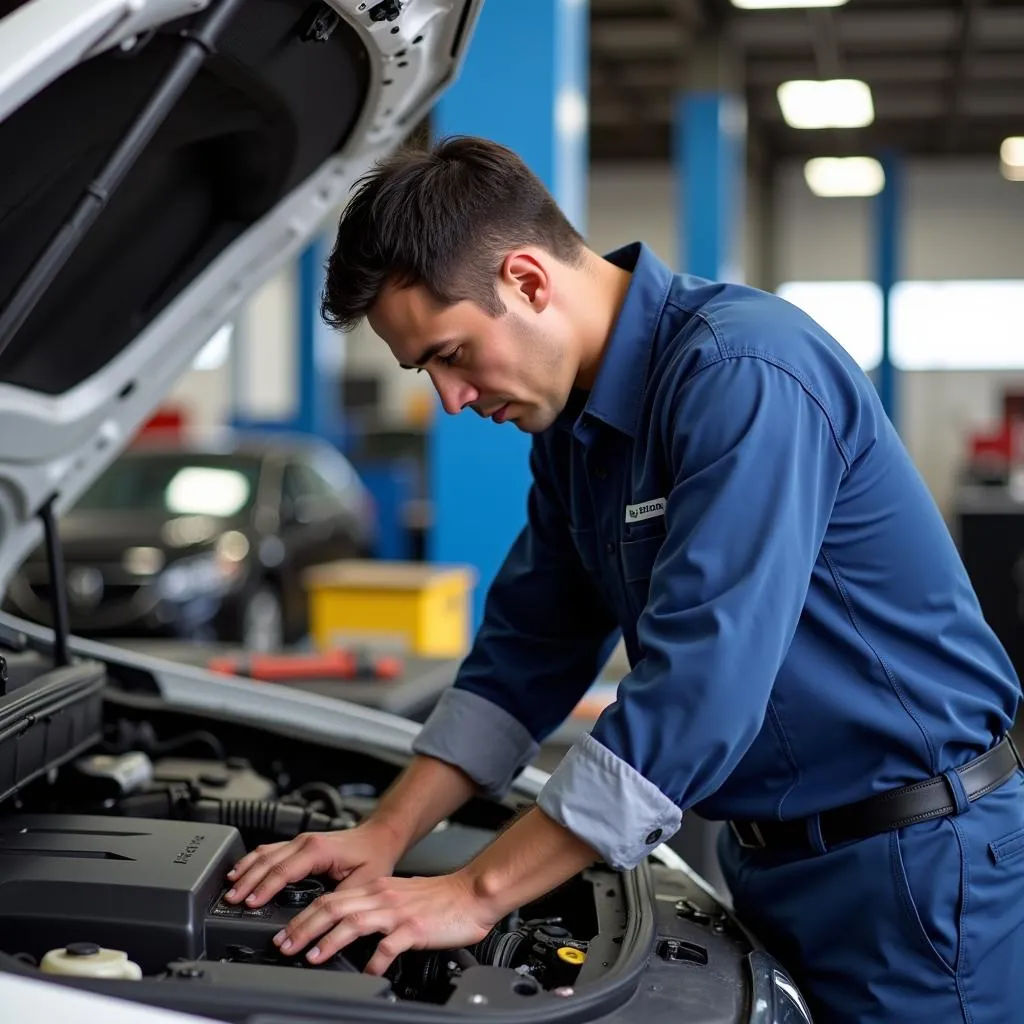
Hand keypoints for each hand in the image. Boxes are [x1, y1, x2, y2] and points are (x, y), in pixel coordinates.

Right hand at [224, 820, 403, 908]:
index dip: (265, 888)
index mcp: (318, 849)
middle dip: (247, 881)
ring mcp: (300, 840)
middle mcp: (306, 841)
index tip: (251, 905)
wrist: (380, 837)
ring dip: (246, 870)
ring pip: (264, 853)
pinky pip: (269, 850)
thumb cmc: (373, 857)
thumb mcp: (360, 884)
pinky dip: (253, 861)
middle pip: (267, 860)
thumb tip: (317, 921)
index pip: (283, 870)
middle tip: (232, 901)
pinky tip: (242, 871)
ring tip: (230, 888)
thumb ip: (336, 901)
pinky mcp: (299, 844)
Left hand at [272, 871, 499, 974]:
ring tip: (312, 956)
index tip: (287, 934)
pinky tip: (367, 974)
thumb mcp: (398, 896)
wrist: (471, 894)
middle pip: (334, 907)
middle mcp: (382, 896)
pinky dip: (374, 961)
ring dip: (329, 940)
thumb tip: (346, 926)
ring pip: (354, 921)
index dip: (304, 916)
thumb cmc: (439, 899)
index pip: (331, 898)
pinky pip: (388, 946)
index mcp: (376, 888)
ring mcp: (397, 912)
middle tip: (286, 946)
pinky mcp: (414, 928)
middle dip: (304, 927)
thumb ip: (373, 908)